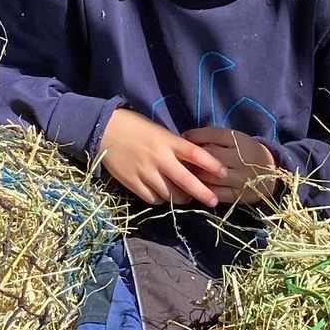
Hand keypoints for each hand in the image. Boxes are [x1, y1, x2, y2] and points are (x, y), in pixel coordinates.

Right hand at [98, 109, 223, 206]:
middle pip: (186, 181)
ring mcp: (146, 172)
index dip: (212, 165)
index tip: (224, 173)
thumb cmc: (136, 128)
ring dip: (180, 198)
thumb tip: (192, 164)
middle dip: (203, 193)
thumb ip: (175, 147)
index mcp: (168, 142)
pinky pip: (152, 198)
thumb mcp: (160, 132)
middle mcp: (160, 158)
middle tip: (213, 202)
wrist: (105, 130)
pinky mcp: (132, 182)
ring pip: (170, 194)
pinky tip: (162, 195)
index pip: (196, 154)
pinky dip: (160, 199)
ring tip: (185, 198)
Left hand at [183, 127, 285, 207]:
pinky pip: (216, 193)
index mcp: (241, 141)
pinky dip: (204, 190)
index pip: (215, 135)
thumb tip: (185, 137)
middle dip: (192, 158)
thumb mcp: (235, 139)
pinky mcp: (239, 195)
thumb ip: (213, 136)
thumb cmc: (246, 152)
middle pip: (211, 156)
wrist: (271, 173)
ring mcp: (241, 179)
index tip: (184, 138)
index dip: (196, 136)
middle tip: (180, 159)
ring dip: (195, 175)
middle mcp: (241, 159)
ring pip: (211, 177)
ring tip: (185, 174)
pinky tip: (197, 187)